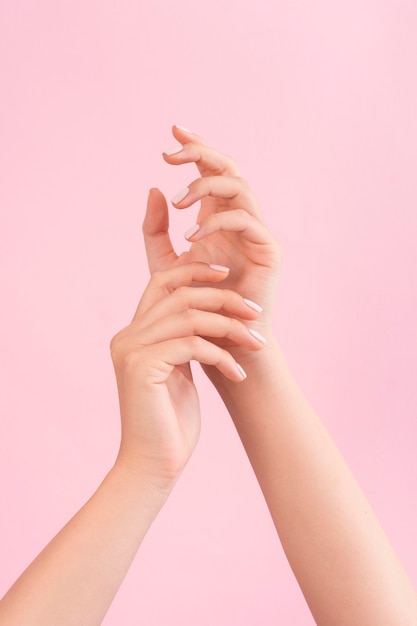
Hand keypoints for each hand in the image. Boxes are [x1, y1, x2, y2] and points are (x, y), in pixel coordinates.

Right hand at [110, 262, 263, 489]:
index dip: (194, 271)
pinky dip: (222, 356)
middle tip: (257, 313)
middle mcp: (127, 336)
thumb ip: (184, 342)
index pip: (162, 282)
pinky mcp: (141, 366)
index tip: (227, 276)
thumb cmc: (171, 422)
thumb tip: (210, 316)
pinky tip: (239, 374)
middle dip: (224, 299)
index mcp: (134, 333)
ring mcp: (131, 349)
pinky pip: (193, 345)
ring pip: (190, 317)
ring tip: (257, 345)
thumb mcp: (180, 372)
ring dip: (231, 328)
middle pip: (180, 295)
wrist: (154, 464)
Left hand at [143, 127, 281, 358]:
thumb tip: (154, 188)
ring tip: (178, 203)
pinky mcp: (268, 249)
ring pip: (238, 186)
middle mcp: (237, 219)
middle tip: (171, 154)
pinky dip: (218, 221)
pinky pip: (247, 219)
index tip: (172, 132)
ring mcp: (255, 232)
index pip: (209, 171)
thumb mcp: (164, 264)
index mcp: (215, 217)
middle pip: (227, 168)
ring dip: (205, 186)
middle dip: (200, 154)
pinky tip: (191, 236)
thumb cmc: (195, 305)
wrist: (220, 342)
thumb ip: (156, 230)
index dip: (195, 148)